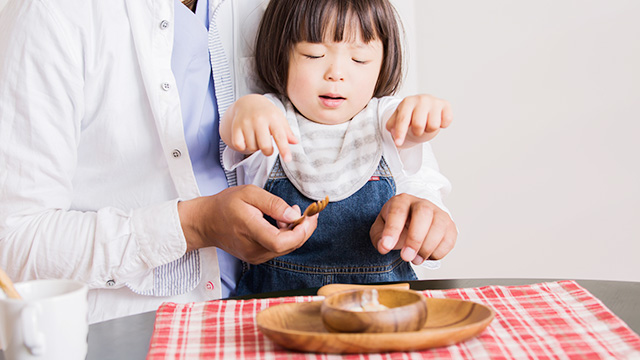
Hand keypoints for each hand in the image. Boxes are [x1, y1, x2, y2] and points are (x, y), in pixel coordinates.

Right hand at [178, 185, 317, 263]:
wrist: (206, 222)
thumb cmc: (226, 205)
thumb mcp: (249, 193)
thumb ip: (273, 203)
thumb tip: (294, 214)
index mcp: (249, 230)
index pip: (280, 241)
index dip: (300, 231)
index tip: (308, 216)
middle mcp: (253, 249)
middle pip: (288, 246)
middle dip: (304, 229)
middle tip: (309, 212)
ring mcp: (255, 256)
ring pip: (286, 248)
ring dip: (296, 232)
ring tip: (291, 214)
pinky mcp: (257, 257)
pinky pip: (279, 248)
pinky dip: (288, 236)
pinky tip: (283, 222)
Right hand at [220, 94, 297, 161]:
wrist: (248, 103)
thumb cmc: (267, 114)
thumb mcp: (279, 119)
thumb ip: (287, 132)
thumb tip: (295, 142)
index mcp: (273, 117)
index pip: (280, 136)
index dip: (284, 149)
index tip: (288, 159)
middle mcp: (259, 119)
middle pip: (264, 146)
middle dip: (268, 151)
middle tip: (268, 147)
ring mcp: (246, 123)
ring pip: (252, 147)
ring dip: (256, 148)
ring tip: (257, 139)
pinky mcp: (235, 127)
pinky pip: (239, 146)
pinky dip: (243, 147)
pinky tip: (247, 140)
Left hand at [370, 193, 456, 264]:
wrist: (414, 220)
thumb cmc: (398, 224)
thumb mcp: (381, 227)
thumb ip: (379, 237)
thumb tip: (384, 247)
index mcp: (402, 201)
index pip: (398, 212)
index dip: (392, 230)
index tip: (386, 247)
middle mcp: (422, 204)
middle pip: (423, 213)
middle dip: (415, 238)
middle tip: (406, 257)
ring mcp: (439, 214)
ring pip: (439, 227)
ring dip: (427, 248)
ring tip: (415, 260)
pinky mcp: (450, 227)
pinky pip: (448, 241)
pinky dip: (437, 253)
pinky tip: (426, 255)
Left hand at [385, 94, 452, 147]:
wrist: (424, 106)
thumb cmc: (411, 114)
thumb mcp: (399, 117)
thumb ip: (392, 124)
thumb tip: (391, 129)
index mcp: (407, 102)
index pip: (403, 120)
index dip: (400, 133)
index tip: (398, 143)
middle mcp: (421, 99)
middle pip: (418, 126)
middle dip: (416, 132)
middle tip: (416, 128)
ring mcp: (434, 101)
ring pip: (433, 126)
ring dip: (429, 129)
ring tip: (426, 123)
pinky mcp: (446, 105)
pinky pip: (446, 122)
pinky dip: (442, 125)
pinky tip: (437, 120)